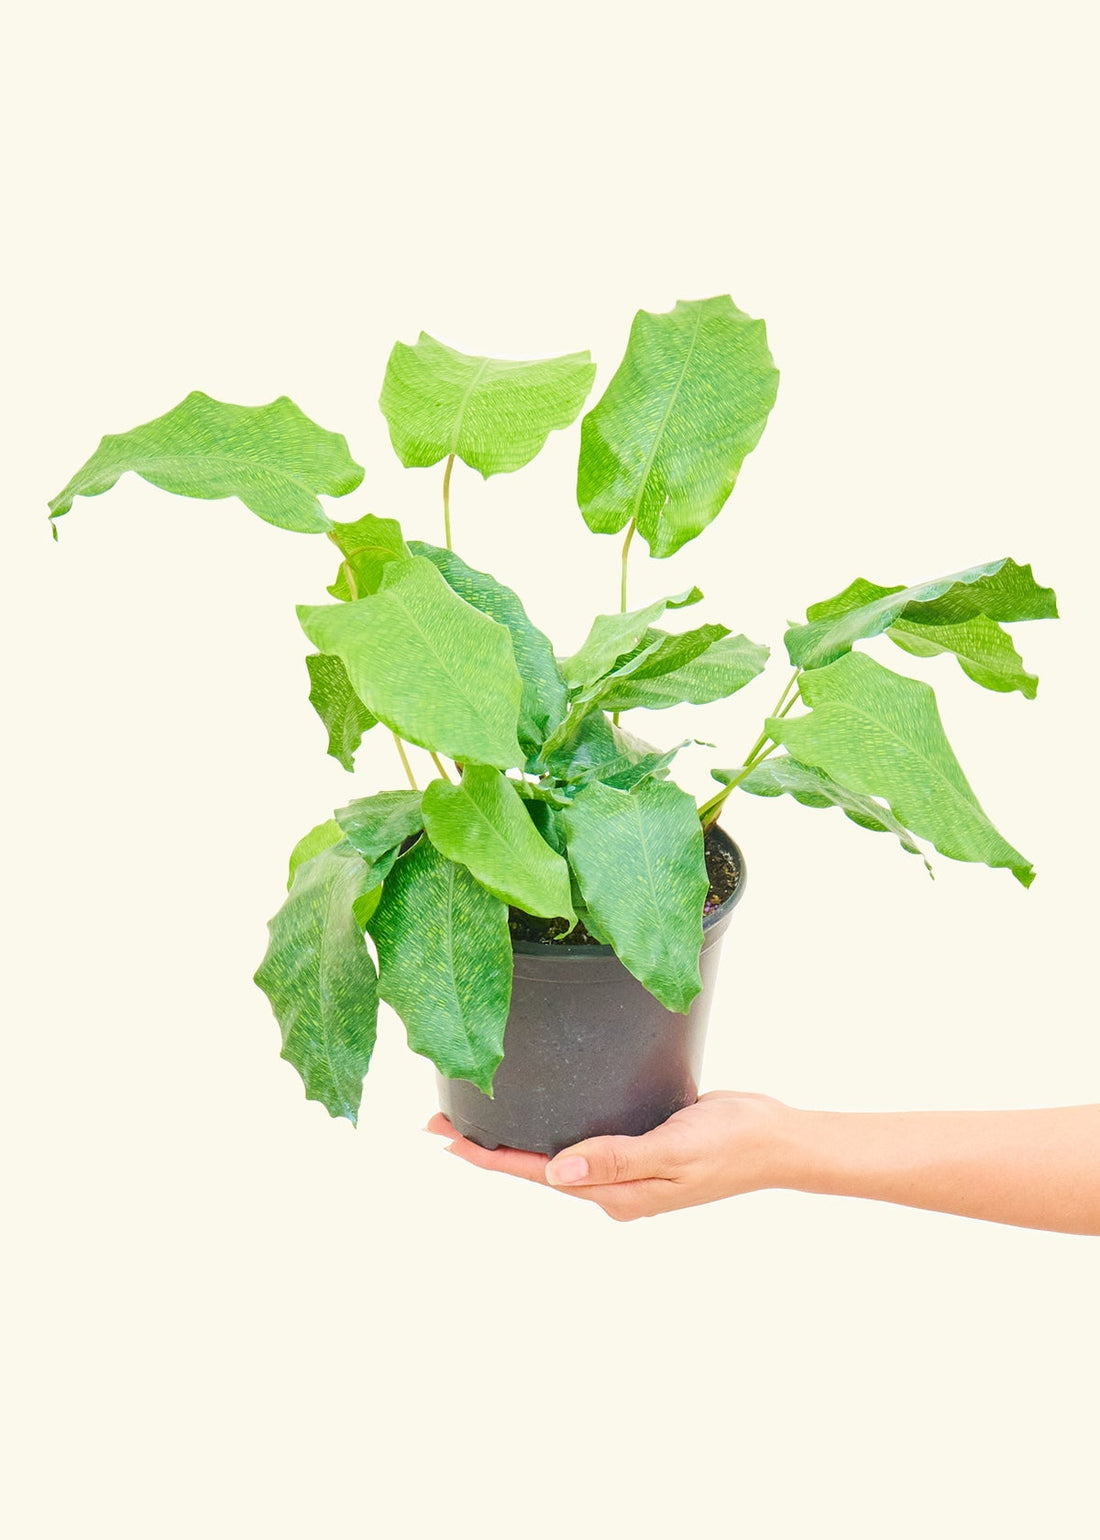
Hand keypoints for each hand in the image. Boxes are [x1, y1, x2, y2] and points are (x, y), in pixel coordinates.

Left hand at [426, 1091, 799, 1221]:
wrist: (776, 1140)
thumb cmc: (730, 1145)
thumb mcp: (672, 1149)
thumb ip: (616, 1158)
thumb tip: (556, 1172)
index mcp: (616, 1194)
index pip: (537, 1174)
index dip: (488, 1157)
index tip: (443, 1139)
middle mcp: (614, 1187)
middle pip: (537, 1168)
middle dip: (488, 1148)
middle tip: (439, 1121)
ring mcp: (627, 1170)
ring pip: (557, 1155)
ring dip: (517, 1139)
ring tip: (475, 1117)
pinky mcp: (639, 1147)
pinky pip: (586, 1141)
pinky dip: (554, 1127)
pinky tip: (542, 1112)